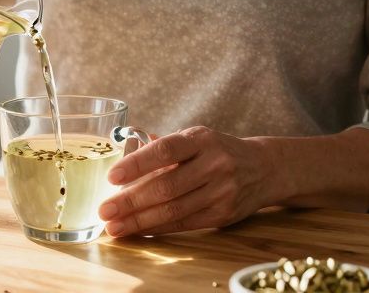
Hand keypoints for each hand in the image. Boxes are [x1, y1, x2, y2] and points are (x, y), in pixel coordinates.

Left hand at [98, 126, 276, 236]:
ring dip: (139, 221)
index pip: (165, 151)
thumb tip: (123, 159)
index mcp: (201, 139)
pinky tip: (138, 230)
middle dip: (131, 201)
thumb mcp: (195, 139)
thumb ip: (163, 148)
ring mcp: (221, 191)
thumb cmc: (218, 151)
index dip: (138, 164)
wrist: (263, 168)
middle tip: (104, 210)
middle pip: (167, 186)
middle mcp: (214, 164)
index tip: (112, 176)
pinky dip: (158, 228)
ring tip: (114, 226)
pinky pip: (184, 224)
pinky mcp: (222, 214)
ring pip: (174, 209)